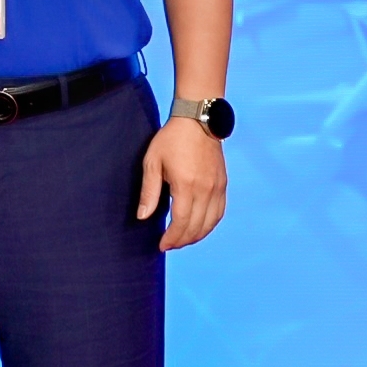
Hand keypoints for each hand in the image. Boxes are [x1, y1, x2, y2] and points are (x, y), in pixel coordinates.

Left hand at [138, 117, 228, 250]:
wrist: (198, 121)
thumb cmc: (171, 140)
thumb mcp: (152, 163)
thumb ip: (148, 192)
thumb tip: (143, 216)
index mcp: (186, 185)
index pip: (181, 222)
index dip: (172, 238)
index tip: (162, 246)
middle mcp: (205, 190)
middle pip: (197, 226)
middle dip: (182, 240)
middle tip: (169, 245)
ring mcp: (217, 187)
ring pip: (211, 222)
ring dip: (197, 236)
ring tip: (182, 240)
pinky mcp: (223, 184)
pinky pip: (219, 212)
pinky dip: (210, 224)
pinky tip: (199, 228)